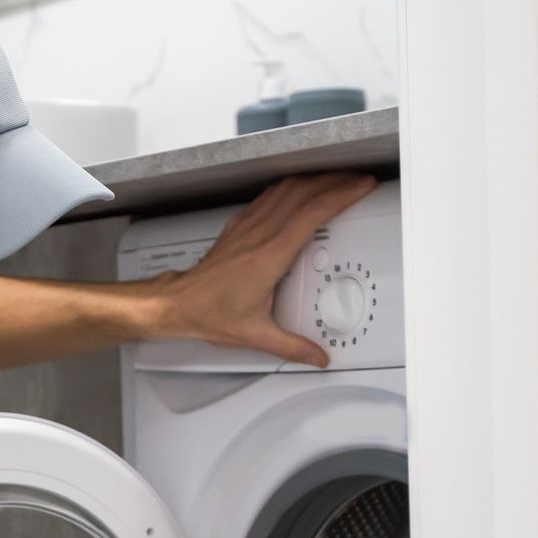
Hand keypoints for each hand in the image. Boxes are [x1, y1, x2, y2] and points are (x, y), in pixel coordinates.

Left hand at [157, 171, 377, 366]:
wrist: (178, 304)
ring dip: (314, 180)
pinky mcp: (238, 226)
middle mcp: (259, 235)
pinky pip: (268, 197)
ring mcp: (247, 227)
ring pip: (285, 190)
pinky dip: (289, 188)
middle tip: (357, 179)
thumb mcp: (255, 335)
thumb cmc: (209, 313)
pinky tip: (297, 190)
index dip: (340, 195)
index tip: (360, 187)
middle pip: (303, 193)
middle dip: (335, 181)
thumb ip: (291, 347)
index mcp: (269, 257)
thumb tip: (317, 357)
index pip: (311, 214)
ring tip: (335, 180)